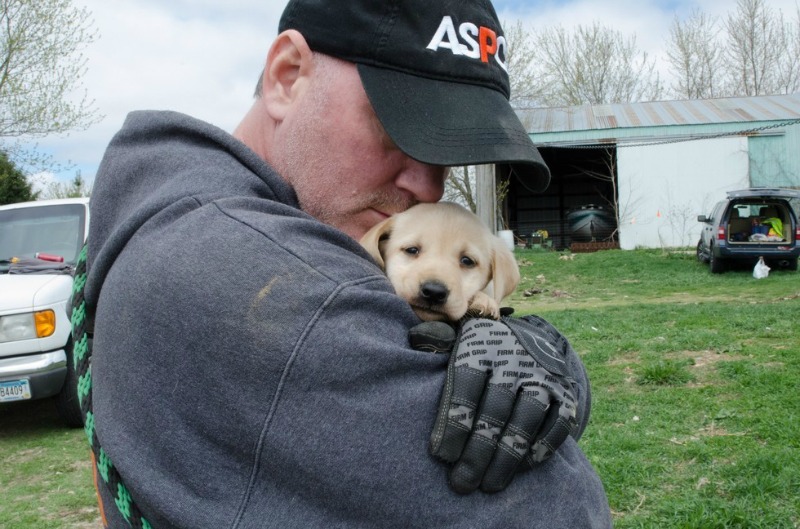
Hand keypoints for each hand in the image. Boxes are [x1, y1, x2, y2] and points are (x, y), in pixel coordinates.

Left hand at [410, 316, 578, 493]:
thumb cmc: (478, 349)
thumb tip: (414, 340)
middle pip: (495, 409)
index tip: (441, 456)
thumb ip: (434, 342)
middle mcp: (514, 358)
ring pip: (527, 419)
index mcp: (481, 346)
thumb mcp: (455, 338)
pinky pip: (558, 423)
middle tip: (461, 482)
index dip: (454, 423)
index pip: (466, 386)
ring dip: (508, 456)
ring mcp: (543, 375)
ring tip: (489, 485)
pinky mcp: (565, 392)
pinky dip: (541, 448)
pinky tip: (521, 468)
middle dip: (478, 450)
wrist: (527, 336)